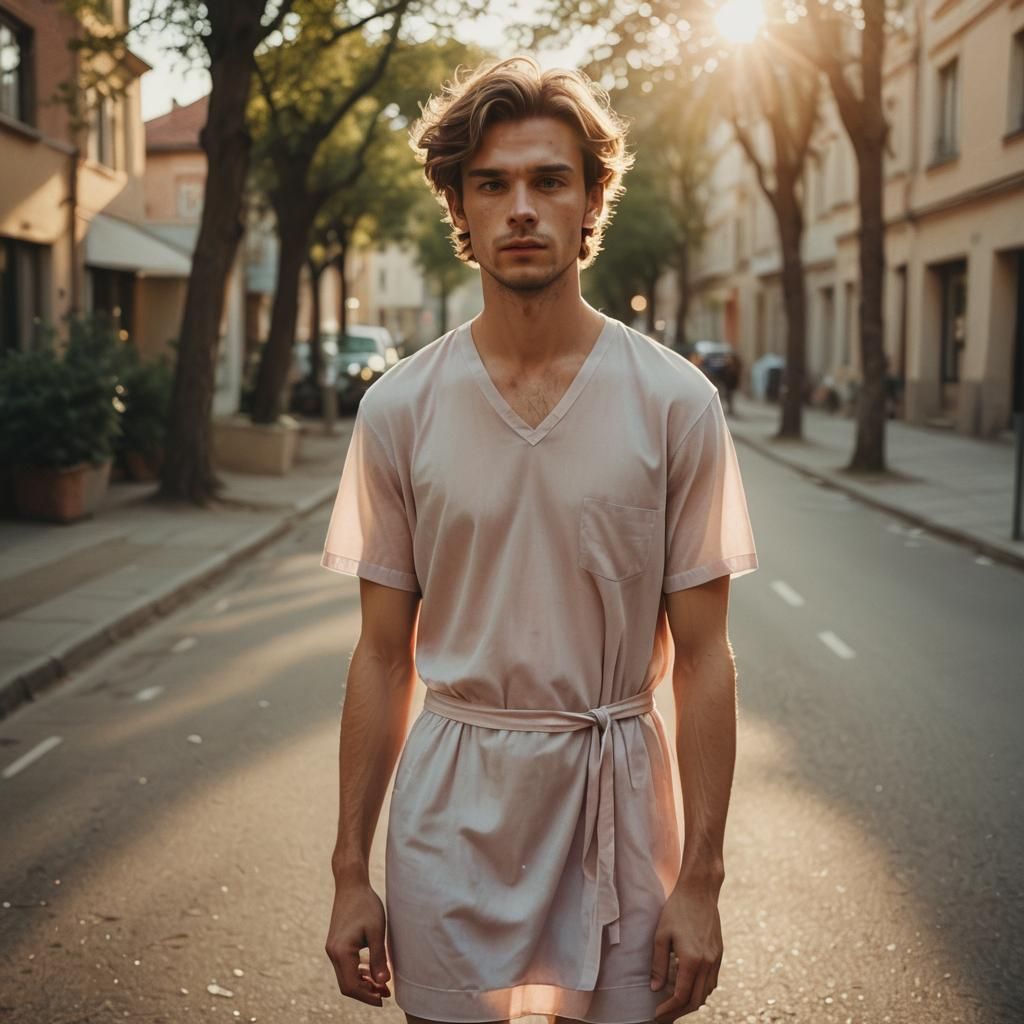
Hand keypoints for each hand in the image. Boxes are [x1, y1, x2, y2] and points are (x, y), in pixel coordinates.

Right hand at [325, 882, 390, 1005]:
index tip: (384, 999)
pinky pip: (346, 965)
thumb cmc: (366, 905)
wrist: (351, 885)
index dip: (367, 996)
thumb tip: (383, 983)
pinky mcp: (336, 944)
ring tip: (383, 986)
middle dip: (366, 992)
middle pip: (347, 984)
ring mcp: (333, 948)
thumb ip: (378, 958)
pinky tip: (372, 972)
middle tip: (386, 994)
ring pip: (346, 976)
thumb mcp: (377, 931)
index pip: (351, 986)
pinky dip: (358, 972)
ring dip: (363, 983)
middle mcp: (333, 953)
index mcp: (341, 952)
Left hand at [649, 884, 722, 1021]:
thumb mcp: (661, 935)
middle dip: (679, 1012)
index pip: (681, 996)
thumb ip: (658, 964)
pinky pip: (712, 982)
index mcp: (692, 960)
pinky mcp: (719, 954)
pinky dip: (701, 991)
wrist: (700, 891)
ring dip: (691, 1003)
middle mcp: (707, 963)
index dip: (668, 1008)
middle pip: (695, 1000)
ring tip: (675, 1006)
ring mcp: (716, 959)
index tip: (657, 1014)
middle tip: (664, 1016)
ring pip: (706, 993)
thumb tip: (655, 988)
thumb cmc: (677, 910)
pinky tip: (690, 989)